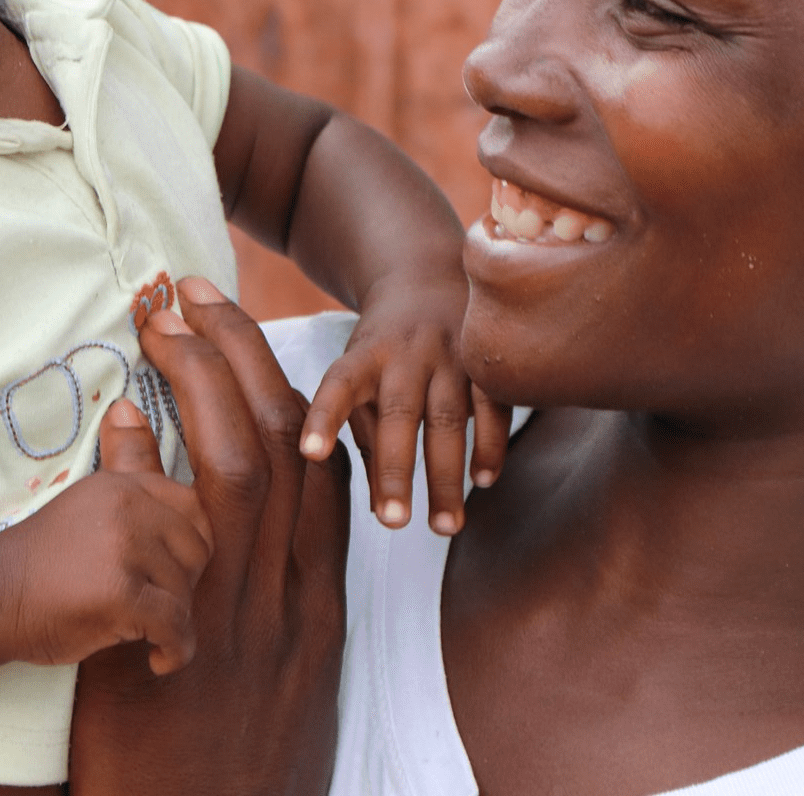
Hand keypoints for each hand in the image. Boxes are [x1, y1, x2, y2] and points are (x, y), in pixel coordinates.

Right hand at [0, 407, 212, 673]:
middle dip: (182, 586)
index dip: (187, 547)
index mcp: (124, 485)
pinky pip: (175, 626)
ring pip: (187, 592)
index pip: (193, 509)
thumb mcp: (86, 502)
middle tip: (151, 606)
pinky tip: (156, 658)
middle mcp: (129, 508)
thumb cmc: (42, 560)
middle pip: (198, 551)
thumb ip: (123, 465)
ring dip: (172, 622)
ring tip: (142, 632)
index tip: (162, 573)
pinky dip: (174, 650)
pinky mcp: (121, 593)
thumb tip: (128, 405)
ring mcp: (124, 548)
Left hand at [68, 278, 349, 795]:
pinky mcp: (185, 633)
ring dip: (203, 379)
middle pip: (287, 443)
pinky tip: (128, 413)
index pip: (320, 466)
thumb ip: (256, 588)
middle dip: (244, 353)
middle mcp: (292, 594)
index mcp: (316, 600)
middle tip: (197, 289)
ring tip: (164, 319)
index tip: (248, 332)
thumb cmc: (234, 766)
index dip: (289, 388)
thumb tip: (220, 512)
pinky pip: (181, 526)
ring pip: (243, 467)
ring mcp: (240, 611)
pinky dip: (156, 462)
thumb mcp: (272, 671)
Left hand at [298, 272, 511, 532]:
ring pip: (448, 419)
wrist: (428, 277)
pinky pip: (493, 406)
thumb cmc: (386, 350)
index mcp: (364, 356)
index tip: (310, 454)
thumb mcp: (363, 378)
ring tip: (444, 527)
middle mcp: (406, 355)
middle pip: (399, 415)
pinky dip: (490, 445)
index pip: (338, 385)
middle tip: (392, 523)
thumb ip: (366, 438)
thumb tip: (375, 508)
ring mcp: (450, 356)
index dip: (324, 418)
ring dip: (446, 475)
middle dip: (396, 471)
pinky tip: (483, 482)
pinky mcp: (488, 361)